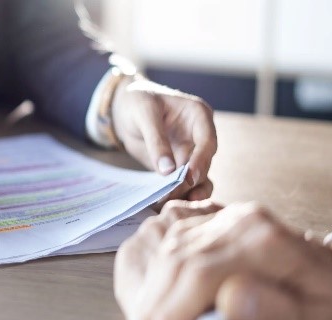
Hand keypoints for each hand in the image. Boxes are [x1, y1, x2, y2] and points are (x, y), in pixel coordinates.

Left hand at [112, 78, 216, 200]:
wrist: (124, 107)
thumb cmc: (137, 101)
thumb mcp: (144, 114)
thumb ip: (157, 141)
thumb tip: (168, 171)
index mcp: (199, 115)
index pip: (207, 141)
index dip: (200, 161)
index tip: (188, 178)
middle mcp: (199, 136)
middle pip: (203, 164)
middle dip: (189, 182)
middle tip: (171, 196)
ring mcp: (190, 153)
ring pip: (198, 178)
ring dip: (187, 193)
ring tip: (171, 205)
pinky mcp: (178, 166)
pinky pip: (183, 184)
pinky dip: (176, 194)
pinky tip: (164, 205)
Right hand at [115, 202, 331, 319]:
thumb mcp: (321, 319)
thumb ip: (280, 310)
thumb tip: (229, 300)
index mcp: (265, 237)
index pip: (201, 273)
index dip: (171, 318)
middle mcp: (238, 220)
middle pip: (176, 264)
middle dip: (152, 319)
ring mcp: (222, 219)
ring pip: (166, 257)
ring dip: (147, 307)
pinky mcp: (210, 227)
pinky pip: (169, 252)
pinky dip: (154, 289)